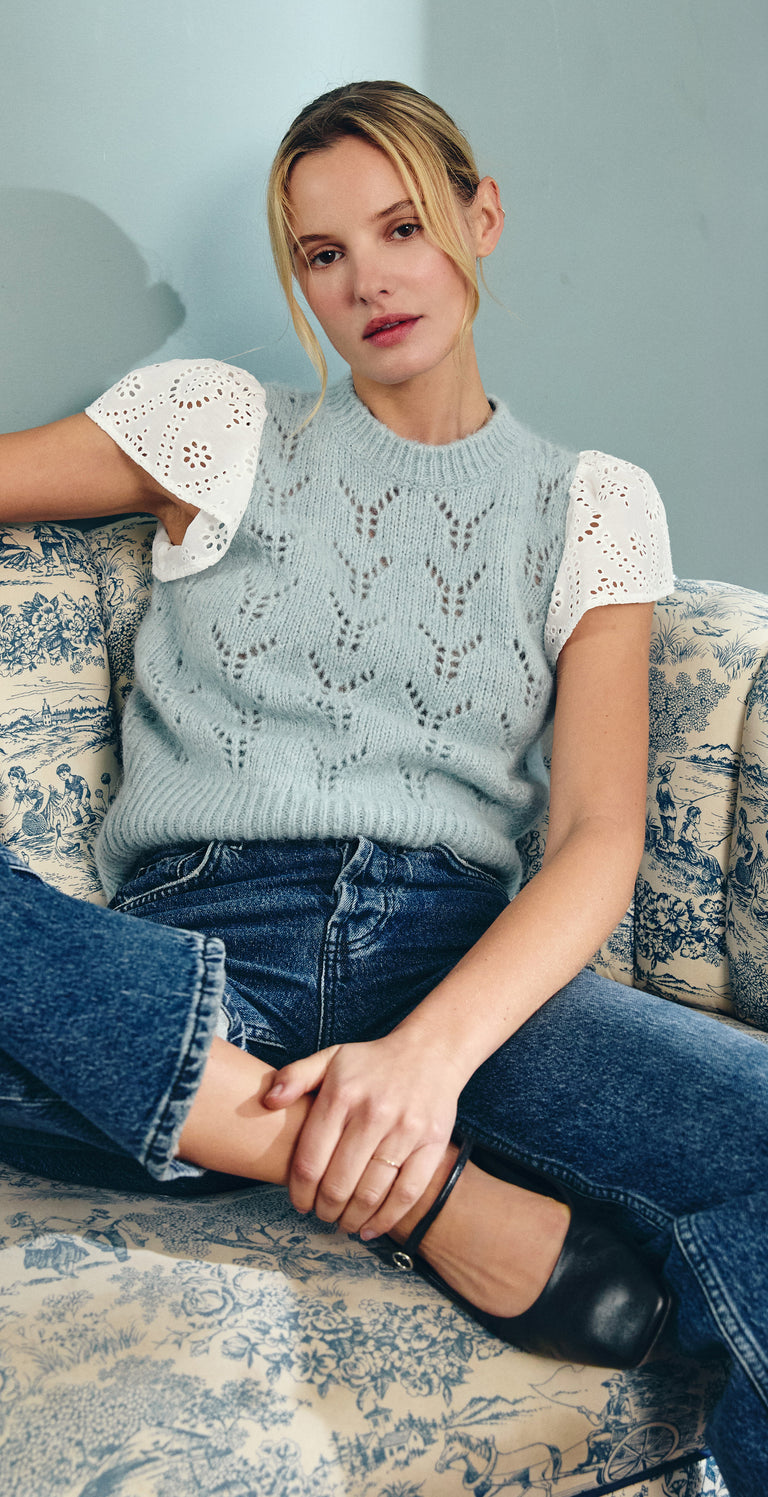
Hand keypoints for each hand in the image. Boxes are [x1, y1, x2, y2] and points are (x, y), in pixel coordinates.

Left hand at [263, 1031, 465, 1238]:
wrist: (431, 1052)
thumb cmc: (373, 1062)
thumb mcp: (331, 1058)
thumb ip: (295, 1076)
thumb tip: (268, 1101)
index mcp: (342, 1095)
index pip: (311, 1160)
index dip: (300, 1192)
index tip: (299, 1203)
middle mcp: (373, 1113)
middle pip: (339, 1183)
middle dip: (325, 1209)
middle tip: (321, 1215)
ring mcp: (406, 1131)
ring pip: (371, 1193)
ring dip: (352, 1219)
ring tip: (343, 1223)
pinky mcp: (433, 1144)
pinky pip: (407, 1194)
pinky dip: (386, 1219)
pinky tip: (370, 1228)